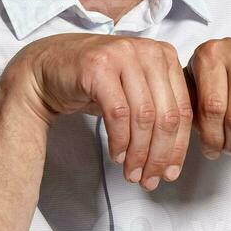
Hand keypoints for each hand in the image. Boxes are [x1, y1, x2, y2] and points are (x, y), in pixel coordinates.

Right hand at [12, 33, 191, 190]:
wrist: (47, 69)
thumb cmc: (94, 83)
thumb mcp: (135, 91)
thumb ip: (160, 109)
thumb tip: (176, 154)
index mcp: (165, 55)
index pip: (183, 109)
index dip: (179, 147)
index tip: (171, 173)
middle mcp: (148, 51)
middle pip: (166, 116)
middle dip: (159, 156)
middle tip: (149, 179)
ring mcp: (122, 55)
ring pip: (144, 117)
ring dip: (139, 153)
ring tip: (132, 173)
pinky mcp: (98, 67)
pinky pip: (118, 114)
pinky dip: (120, 141)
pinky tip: (117, 156)